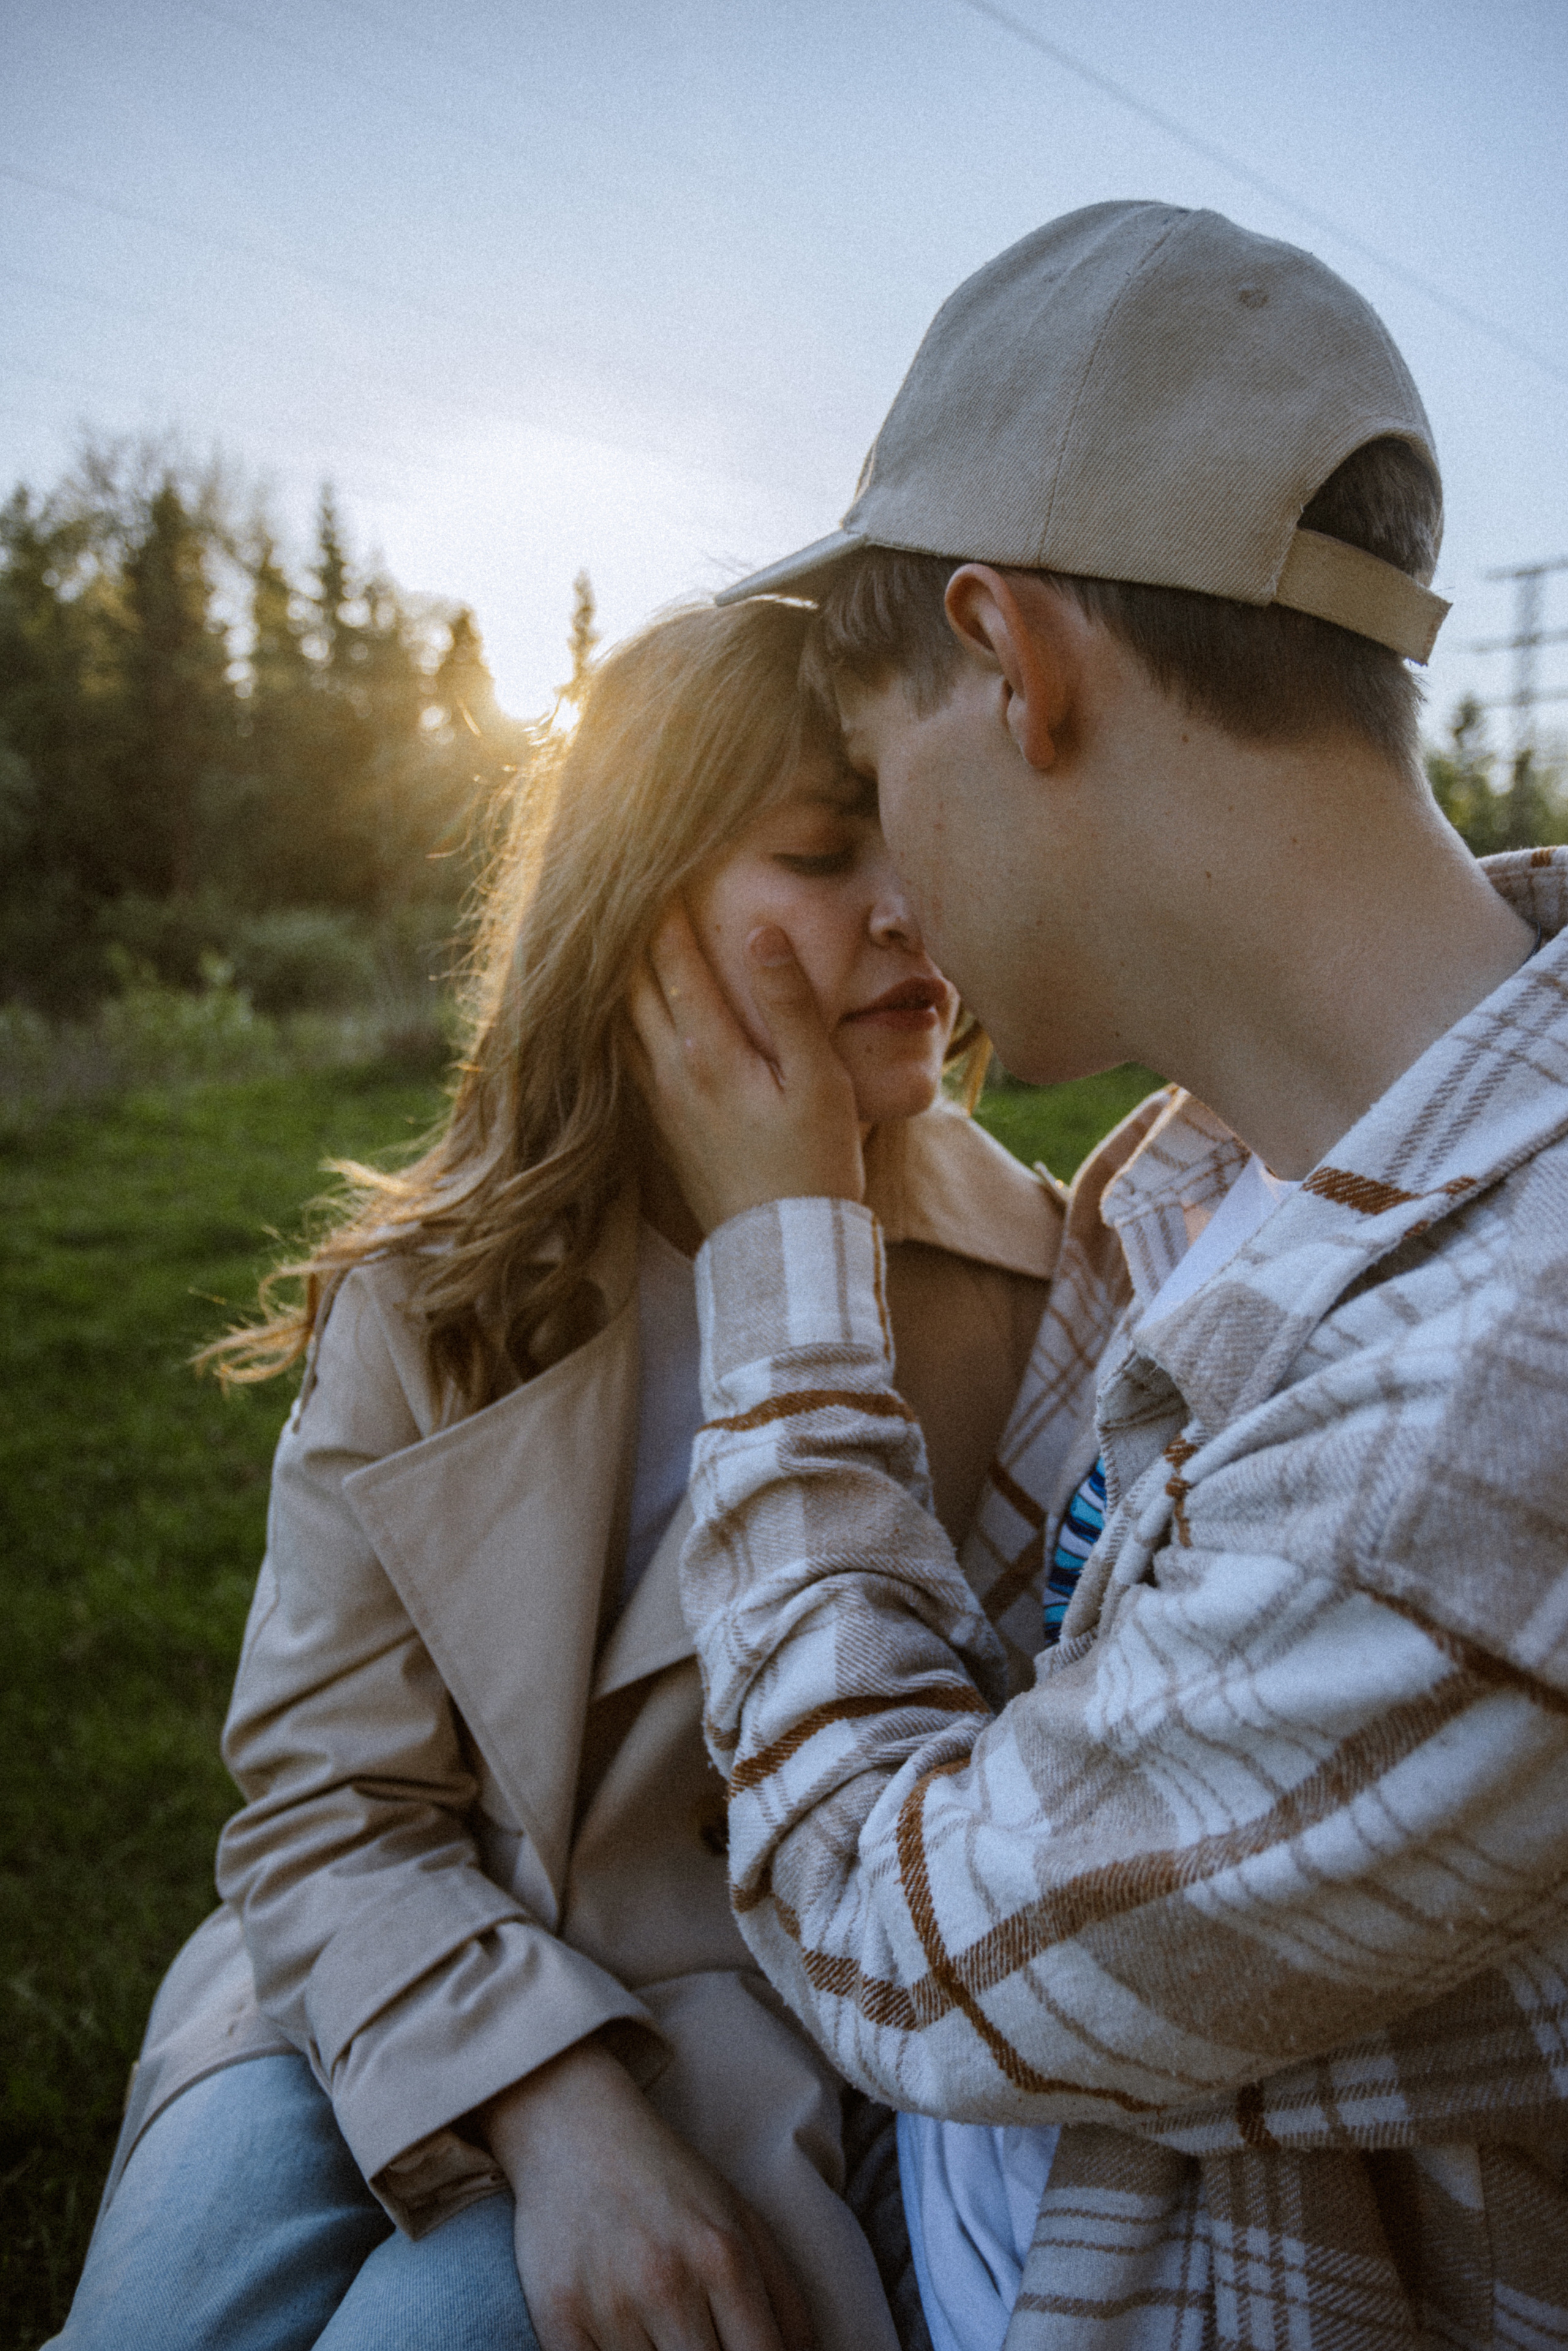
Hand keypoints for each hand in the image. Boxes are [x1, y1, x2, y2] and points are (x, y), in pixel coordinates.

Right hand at [483, 2038, 812, 2350]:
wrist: (573, 2126)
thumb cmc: (667, 2180)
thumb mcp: (741, 2219)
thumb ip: (784, 2298)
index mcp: (724, 2255)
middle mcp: (669, 2280)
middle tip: (698, 2338)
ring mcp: (610, 2302)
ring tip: (659, 2331)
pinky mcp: (559, 2316)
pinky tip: (621, 2339)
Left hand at [628, 904, 863, 1235]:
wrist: (782, 1252)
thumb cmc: (814, 1166)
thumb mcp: (821, 1082)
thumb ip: (790, 1004)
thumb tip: (759, 932)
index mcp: (711, 1051)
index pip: (673, 958)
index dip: (664, 904)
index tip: (657, 859)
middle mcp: (670, 1071)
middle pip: (632, 982)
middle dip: (627, 929)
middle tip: (620, 880)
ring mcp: (658, 1101)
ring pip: (621, 1018)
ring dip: (617, 972)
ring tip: (611, 931)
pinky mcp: (659, 1127)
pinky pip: (625, 1055)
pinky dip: (620, 1017)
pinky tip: (621, 1006)